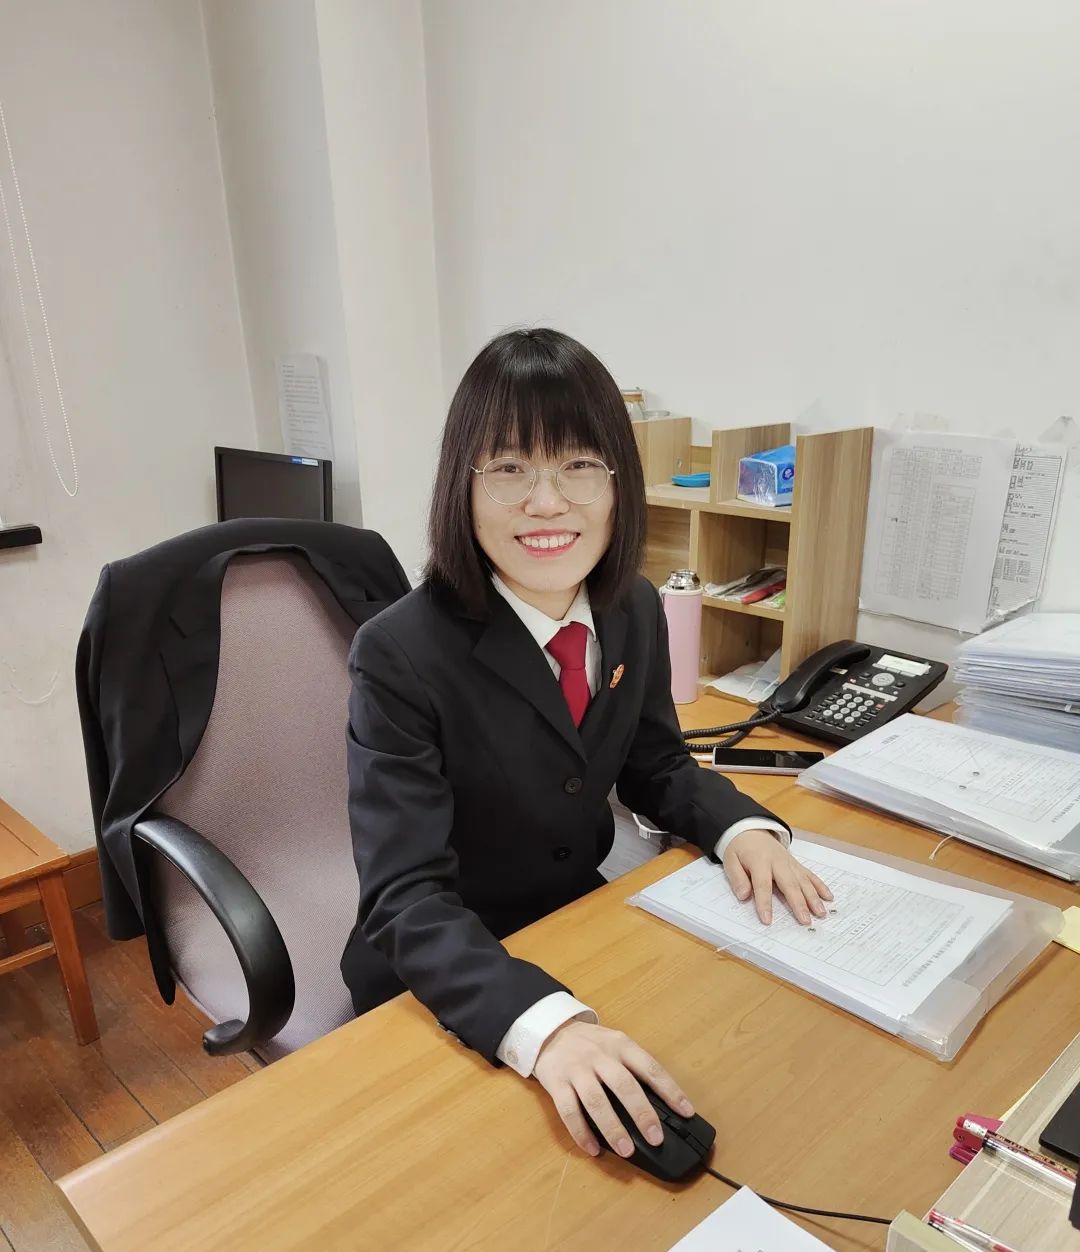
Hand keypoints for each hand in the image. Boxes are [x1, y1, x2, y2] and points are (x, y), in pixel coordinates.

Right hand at [533, 1020, 693, 1157]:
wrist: (550, 1031)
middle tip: (656, 1138)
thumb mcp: (615, 1044)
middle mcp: (599, 1055)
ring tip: (627, 1150)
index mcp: (620, 1045)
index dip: (670, 1090)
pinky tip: (593, 1149)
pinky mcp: (556, 1083)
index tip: (686, 1112)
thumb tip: (660, 1106)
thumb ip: (633, 1068)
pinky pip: (568, 1110)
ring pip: (596, 1100)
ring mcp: (576, 1069)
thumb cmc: (590, 1044)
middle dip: (642, 1113)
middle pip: (623, 1084)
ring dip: (612, 1127)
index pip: (649, 1067)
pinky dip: (581, 1133)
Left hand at [724, 829, 832, 924]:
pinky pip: (810, 875)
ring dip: (813, 898)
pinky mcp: (796, 864)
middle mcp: (778, 862)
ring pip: (803, 881)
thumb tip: (744, 896)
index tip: (768, 920)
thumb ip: (737, 878)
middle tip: (805, 921)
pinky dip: (820, 886)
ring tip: (821, 913)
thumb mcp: (730, 860)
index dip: (765, 903)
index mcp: (759, 861)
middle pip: (789, 884)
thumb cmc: (740, 849)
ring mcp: (790, 863)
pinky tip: (828, 897)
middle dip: (798, 903)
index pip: (763, 885)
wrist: (751, 831)